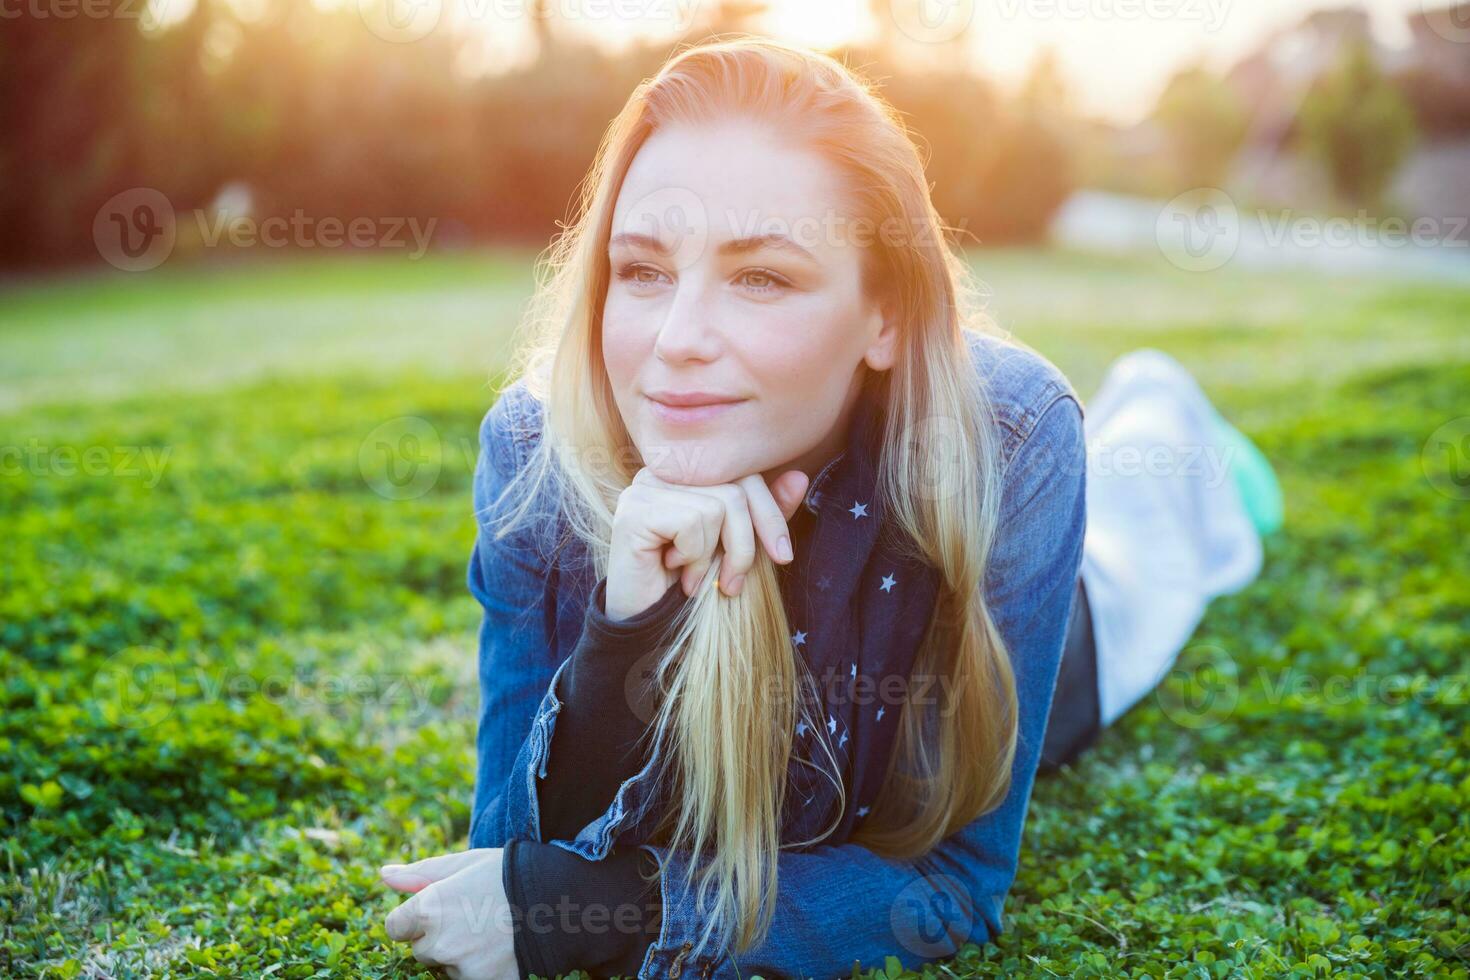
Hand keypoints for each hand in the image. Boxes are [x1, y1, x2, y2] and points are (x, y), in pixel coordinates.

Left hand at [381, 849, 516, 979]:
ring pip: (445, 968)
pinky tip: (500, 950)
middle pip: (421, 950)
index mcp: (428, 908)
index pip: (395, 927)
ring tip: (491, 934)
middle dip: (439, 938)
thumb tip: (384, 876)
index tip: (439, 912)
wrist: (557, 899)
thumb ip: (420, 873)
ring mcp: (461, 969)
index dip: (415, 919)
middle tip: (473, 919)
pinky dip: (481, 970)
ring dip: (459, 957)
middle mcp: (439, 942)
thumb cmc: (507, 875)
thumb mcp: (464, 864)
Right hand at [606, 466, 809, 620]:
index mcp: (687, 474)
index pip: (744, 475)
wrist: (644, 625)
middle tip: (733, 582)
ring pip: (717, 506)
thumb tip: (800, 478)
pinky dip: (692, 557)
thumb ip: (763, 515)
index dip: (771, 515)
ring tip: (693, 577)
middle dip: (746, 544)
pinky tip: (673, 570)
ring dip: (712, 557)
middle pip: (735, 489)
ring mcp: (645, 488)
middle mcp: (662, 472)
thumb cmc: (688, 584)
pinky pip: (692, 522)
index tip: (783, 555)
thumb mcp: (735, 549)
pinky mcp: (634, 510)